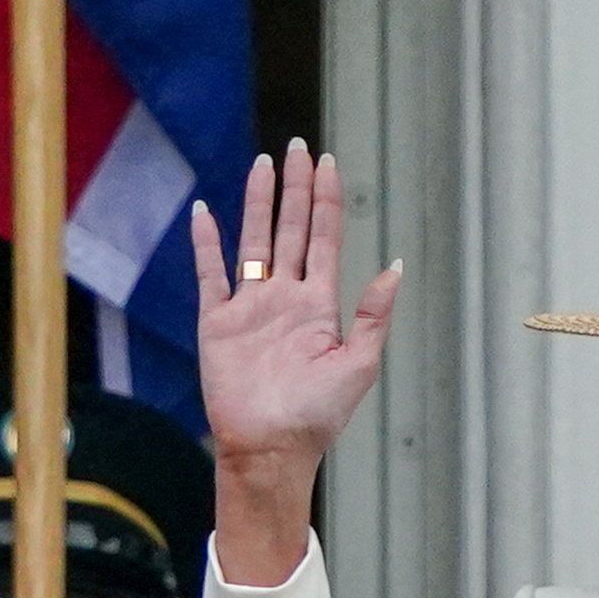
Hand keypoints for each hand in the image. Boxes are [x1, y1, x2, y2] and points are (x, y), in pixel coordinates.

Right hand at [187, 145, 400, 586]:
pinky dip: (206, 245)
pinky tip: (204, 213)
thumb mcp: (360, 363)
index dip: (326, 199)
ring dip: (258, 204)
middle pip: (290, 229)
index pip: (323, 238)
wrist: (271, 449)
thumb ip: (374, 312)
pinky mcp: (217, 324)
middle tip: (297, 148)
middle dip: (295, 188)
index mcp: (319, 304)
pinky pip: (210, 276)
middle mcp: (284, 298)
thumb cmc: (317, 415)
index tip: (328, 162)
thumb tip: (394, 264)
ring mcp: (249, 308)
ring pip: (253, 242)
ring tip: (262, 165)